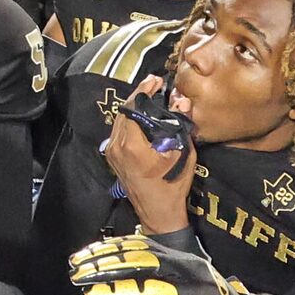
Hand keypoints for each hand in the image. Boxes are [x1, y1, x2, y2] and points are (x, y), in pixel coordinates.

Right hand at [67, 234, 274, 294]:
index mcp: (199, 291)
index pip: (154, 287)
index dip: (123, 289)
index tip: (95, 292)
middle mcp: (191, 268)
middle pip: (143, 260)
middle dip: (107, 265)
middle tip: (77, 272)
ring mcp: (185, 259)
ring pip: (142, 249)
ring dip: (108, 252)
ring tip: (79, 259)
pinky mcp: (179, 257)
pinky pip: (147, 246)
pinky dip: (121, 247)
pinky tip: (99, 249)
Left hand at [103, 79, 197, 233]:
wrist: (158, 213)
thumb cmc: (172, 185)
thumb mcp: (182, 153)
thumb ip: (181, 124)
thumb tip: (181, 99)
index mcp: (131, 146)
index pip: (132, 108)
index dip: (143, 91)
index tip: (155, 81)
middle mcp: (116, 147)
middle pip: (124, 112)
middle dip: (139, 96)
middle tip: (154, 85)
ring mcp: (112, 153)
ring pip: (119, 121)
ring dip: (134, 107)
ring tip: (150, 97)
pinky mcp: (113, 158)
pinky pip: (118, 131)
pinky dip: (130, 120)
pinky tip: (142, 115)